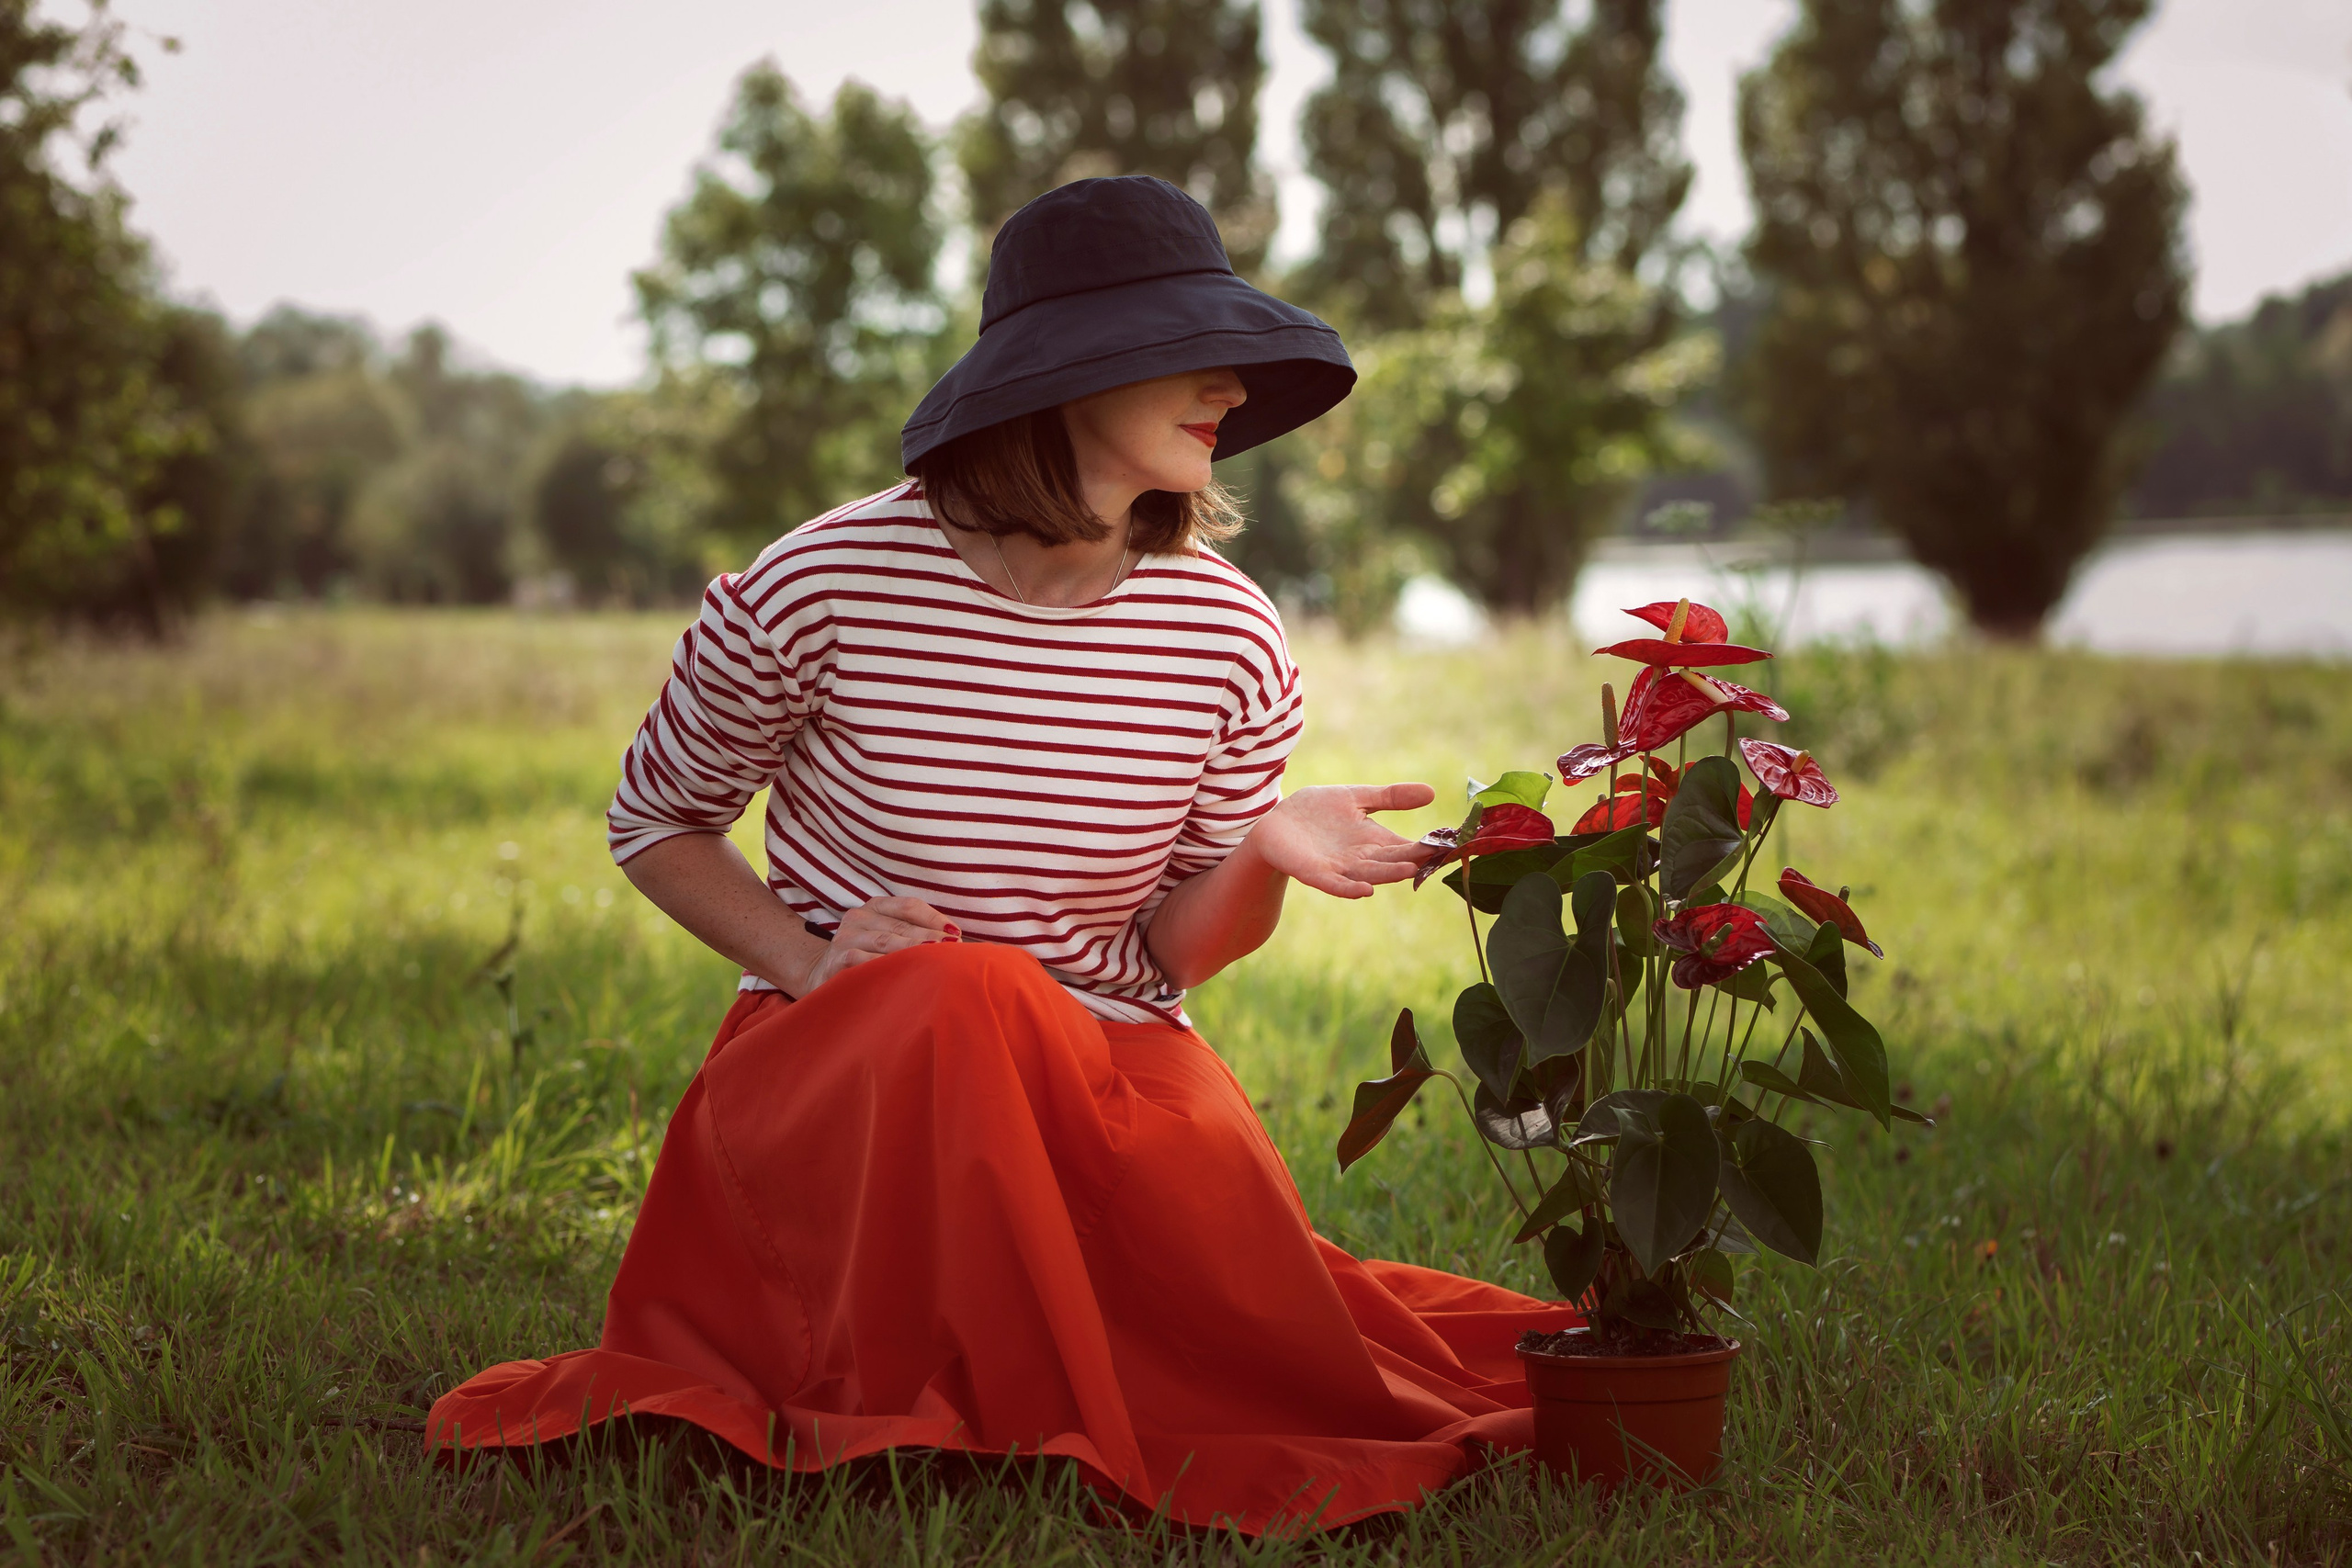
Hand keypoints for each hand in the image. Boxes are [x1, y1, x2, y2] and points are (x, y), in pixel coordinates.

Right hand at [799, 895, 958, 993]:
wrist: (822, 977)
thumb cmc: (866, 958)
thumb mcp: (886, 938)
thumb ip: (914, 933)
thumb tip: (956, 939)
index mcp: (875, 906)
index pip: (909, 906)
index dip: (934, 919)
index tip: (956, 934)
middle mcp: (859, 916)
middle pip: (901, 925)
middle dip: (930, 939)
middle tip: (954, 951)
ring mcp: (846, 937)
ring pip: (886, 942)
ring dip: (913, 952)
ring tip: (936, 962)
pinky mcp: (838, 960)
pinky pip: (866, 962)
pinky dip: (887, 968)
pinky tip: (906, 976)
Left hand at [1246, 783, 1437, 898]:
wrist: (1275, 824)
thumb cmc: (1317, 812)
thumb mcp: (1356, 797)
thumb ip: (1390, 797)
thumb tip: (1432, 792)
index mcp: (1375, 840)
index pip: (1408, 846)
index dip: (1428, 846)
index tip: (1454, 843)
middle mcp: (1362, 858)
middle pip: (1392, 861)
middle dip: (1413, 860)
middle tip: (1437, 857)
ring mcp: (1339, 868)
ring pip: (1368, 874)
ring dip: (1388, 875)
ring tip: (1409, 871)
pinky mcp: (1314, 873)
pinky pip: (1334, 885)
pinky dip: (1349, 889)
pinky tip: (1365, 891)